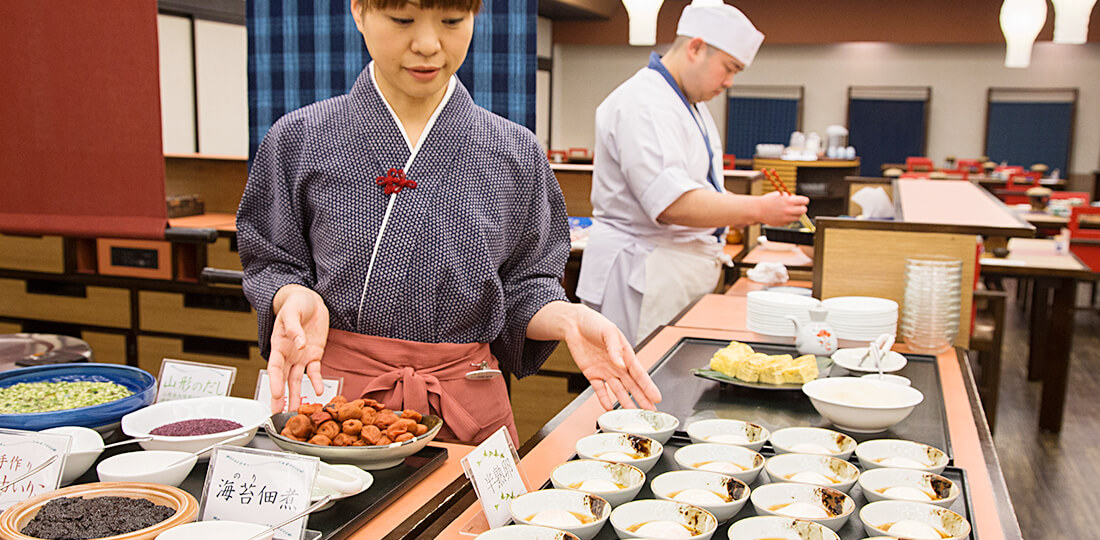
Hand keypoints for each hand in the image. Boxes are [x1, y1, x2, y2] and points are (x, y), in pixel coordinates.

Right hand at [269, 285, 328, 412]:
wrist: (309, 300)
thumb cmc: (296, 303)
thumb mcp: (292, 311)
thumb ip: (294, 328)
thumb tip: (298, 344)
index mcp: (279, 344)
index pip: (275, 367)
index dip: (274, 382)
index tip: (275, 395)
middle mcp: (288, 354)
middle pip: (283, 379)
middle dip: (280, 397)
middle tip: (278, 414)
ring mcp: (301, 356)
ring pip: (297, 380)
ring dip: (295, 395)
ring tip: (295, 411)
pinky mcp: (314, 355)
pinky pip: (314, 371)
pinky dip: (317, 381)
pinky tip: (319, 391)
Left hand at [562, 305, 661, 409]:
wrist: (574, 324)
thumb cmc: (594, 323)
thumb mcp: (608, 332)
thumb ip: (615, 349)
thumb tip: (620, 364)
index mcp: (625, 353)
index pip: (640, 373)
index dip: (648, 386)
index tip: (656, 397)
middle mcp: (617, 365)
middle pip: (632, 385)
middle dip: (642, 399)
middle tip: (651, 412)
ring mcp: (605, 371)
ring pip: (618, 390)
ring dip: (626, 402)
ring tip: (633, 414)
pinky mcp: (592, 374)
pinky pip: (599, 389)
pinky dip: (604, 399)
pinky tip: (609, 408)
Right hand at [757, 191, 809, 226]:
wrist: (757, 209)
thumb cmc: (768, 200)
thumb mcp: (780, 195)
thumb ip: (790, 197)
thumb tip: (798, 200)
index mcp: (789, 201)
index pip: (805, 201)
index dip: (804, 200)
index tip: (802, 201)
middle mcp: (789, 210)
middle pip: (804, 210)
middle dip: (802, 208)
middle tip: (798, 206)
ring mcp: (786, 217)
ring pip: (798, 217)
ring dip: (796, 214)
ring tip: (789, 210)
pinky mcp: (783, 223)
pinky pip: (790, 221)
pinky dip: (789, 218)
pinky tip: (782, 215)